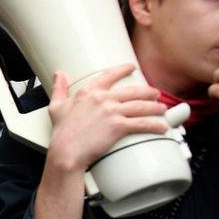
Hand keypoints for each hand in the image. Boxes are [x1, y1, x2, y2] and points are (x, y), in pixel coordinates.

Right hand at [47, 65, 166, 171]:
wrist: (66, 151)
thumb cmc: (61, 132)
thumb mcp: (56, 106)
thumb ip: (58, 89)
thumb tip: (58, 75)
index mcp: (88, 92)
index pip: (109, 75)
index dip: (123, 70)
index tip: (131, 67)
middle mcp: (102, 99)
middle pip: (132, 91)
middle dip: (147, 92)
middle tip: (155, 94)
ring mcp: (111, 112)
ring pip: (141, 106)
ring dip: (155, 108)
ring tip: (162, 109)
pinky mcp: (119, 126)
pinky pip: (142, 124)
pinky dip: (155, 125)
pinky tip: (162, 127)